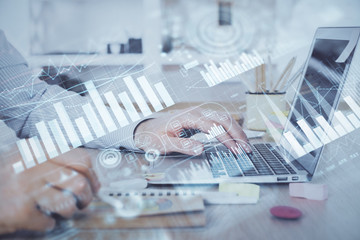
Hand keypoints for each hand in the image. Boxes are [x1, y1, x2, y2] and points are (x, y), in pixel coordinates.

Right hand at [0, 148, 99, 233]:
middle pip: (79, 181)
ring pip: (67, 202)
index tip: (95, 185)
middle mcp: (32, 165)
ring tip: (59, 210)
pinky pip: (47, 222)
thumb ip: (53, 160)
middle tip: (83, 202)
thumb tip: (87, 173)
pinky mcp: (18, 211)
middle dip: (87, 196)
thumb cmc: (1, 177)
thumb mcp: (25, 157)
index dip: (93, 175)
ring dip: (68, 211)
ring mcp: (24, 188)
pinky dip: (47, 225)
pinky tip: (40, 220)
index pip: (81, 159)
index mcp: (37, 149)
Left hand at [134, 107, 249, 155]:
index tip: (235, 150)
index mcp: (188, 117)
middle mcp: (197, 112)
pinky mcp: (201, 119)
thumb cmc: (154, 137)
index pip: (213, 126)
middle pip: (223, 119)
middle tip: (247, 150)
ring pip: (224, 119)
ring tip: (246, 146)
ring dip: (236, 131)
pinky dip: (231, 130)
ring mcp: (200, 114)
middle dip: (237, 134)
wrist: (147, 129)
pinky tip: (236, 139)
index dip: (226, 139)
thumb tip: (200, 149)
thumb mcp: (164, 144)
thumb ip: (182, 146)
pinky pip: (220, 121)